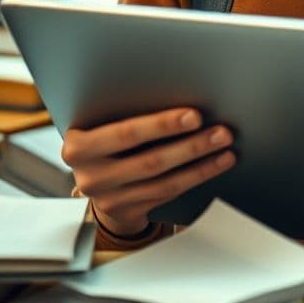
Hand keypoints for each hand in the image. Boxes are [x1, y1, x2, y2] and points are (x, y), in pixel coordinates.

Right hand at [61, 108, 234, 237]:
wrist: (96, 178)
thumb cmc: (106, 137)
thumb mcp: (102, 123)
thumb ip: (125, 112)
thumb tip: (180, 90)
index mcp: (79, 145)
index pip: (125, 134)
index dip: (162, 125)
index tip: (195, 115)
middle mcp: (90, 176)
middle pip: (149, 161)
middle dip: (191, 145)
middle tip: (221, 131)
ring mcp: (108, 198)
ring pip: (164, 181)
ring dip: (201, 163)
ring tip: (225, 146)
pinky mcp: (127, 212)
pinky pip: (168, 193)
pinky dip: (197, 176)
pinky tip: (216, 163)